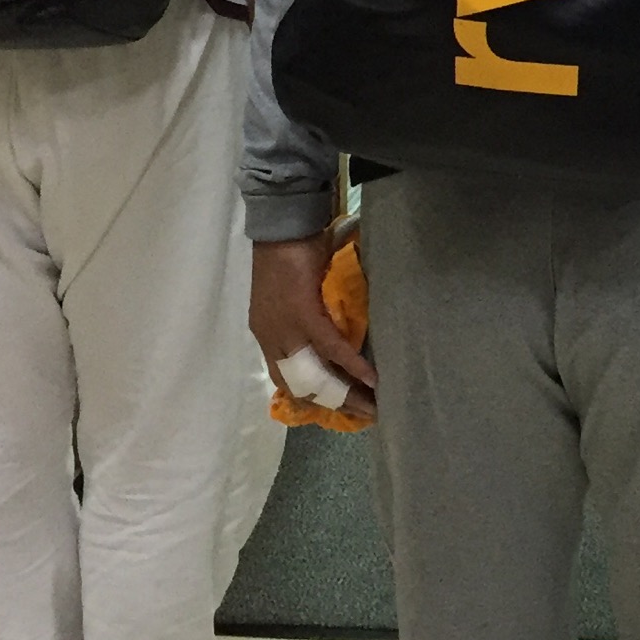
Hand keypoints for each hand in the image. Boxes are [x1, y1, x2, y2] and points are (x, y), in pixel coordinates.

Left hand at [251, 232, 377, 422]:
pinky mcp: (303, 316)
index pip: (286, 378)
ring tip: (373, 406)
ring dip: (346, 393)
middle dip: (334, 403)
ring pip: (317, 374)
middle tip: (363, 414)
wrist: (282, 224)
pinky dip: (352, 365)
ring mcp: (285, 329)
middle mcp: (271, 338)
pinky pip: (330, 348)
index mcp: (266, 332)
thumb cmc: (289, 251)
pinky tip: (372, 379)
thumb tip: (332, 327)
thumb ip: (304, 313)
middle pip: (302, 385)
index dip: (311, 397)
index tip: (337, 407)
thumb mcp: (290, 292)